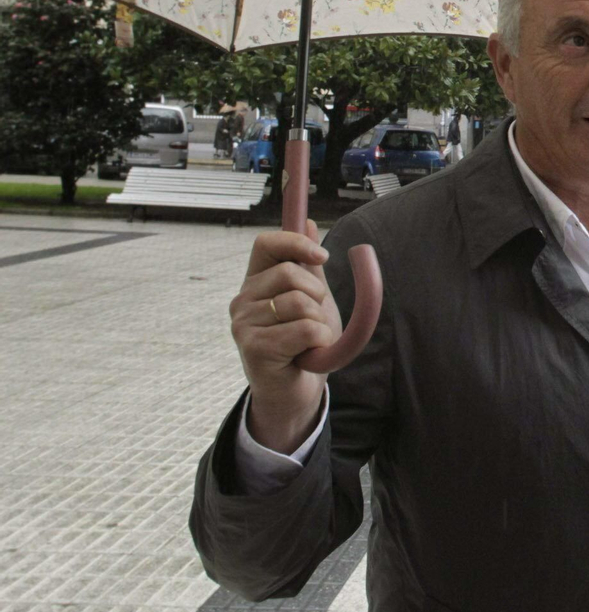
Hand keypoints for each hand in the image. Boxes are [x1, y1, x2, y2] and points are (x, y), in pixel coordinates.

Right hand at [228, 220, 340, 452]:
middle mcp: (242, 301)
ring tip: (308, 340)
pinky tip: (307, 354)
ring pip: (300, 303)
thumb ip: (308, 264)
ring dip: (320, 323)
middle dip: (317, 295)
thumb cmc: (303, 343)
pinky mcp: (254, 348)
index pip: (266, 244)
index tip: (322, 257)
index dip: (296, 242)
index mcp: (255, 283)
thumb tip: (306, 220)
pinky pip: (306, 329)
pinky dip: (320, 341)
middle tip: (313, 319)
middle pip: (290, 274)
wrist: (297, 391)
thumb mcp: (311, 298)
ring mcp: (244, 325)